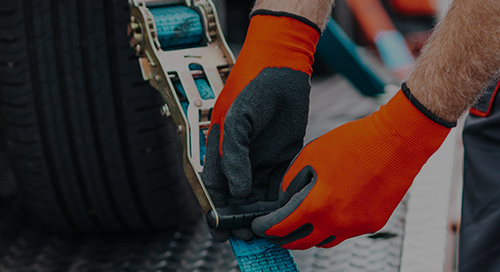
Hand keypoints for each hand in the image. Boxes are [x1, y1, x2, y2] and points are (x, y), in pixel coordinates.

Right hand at [201, 10, 320, 240]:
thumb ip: (234, 156)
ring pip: (257, 195)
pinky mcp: (281, 155)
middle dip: (240, 219)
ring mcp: (259, 158)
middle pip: (235, 198)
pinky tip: (285, 211)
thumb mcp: (237, 119)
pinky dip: (280, 198)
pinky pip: (278, 183)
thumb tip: (237, 191)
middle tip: (249, 238)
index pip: (214, 189)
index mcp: (218, 150)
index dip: (216, 212)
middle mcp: (238, 158)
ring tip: (269, 232)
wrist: (282, 66)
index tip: (221, 232)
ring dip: (261, 213)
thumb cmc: (252, 86)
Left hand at [251, 85, 452, 248]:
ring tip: (300, 223)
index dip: (266, 228)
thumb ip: (291, 182)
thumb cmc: (355, 143)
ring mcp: (357, 226)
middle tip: (274, 232)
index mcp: (318, 205)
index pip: (282, 228)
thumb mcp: (310, 156)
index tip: (258, 226)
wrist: (397, 142)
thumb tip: (283, 200)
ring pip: (325, 241)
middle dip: (284, 239)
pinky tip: (329, 213)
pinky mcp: (373, 224)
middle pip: (301, 243)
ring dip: (309, 235)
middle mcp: (337, 222)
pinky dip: (333, 227)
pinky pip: (346, 233)